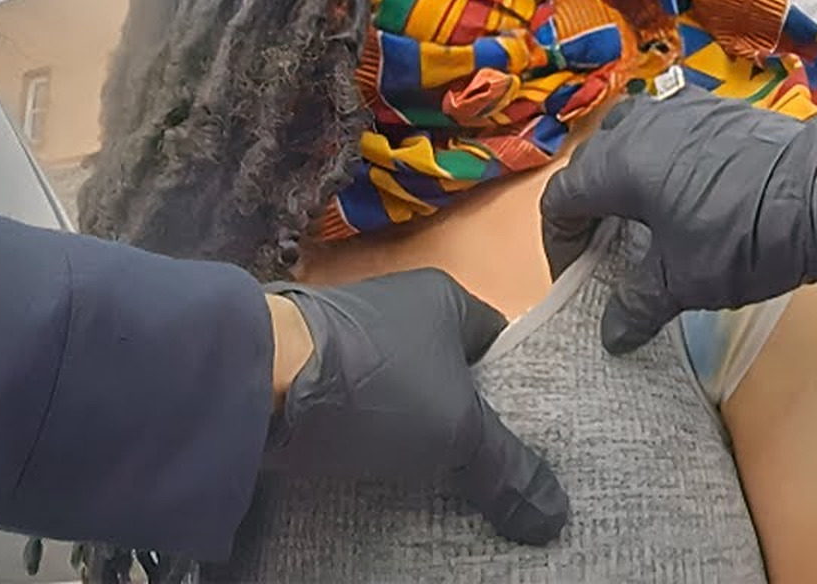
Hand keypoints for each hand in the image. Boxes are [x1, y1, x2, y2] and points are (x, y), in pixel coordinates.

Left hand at [263, 268, 569, 545]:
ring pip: (412, 403)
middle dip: (475, 428)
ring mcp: (358, 346)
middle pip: (457, 379)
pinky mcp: (321, 380)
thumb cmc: (376, 383)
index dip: (524, 392)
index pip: (503, 345)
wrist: (261, 381)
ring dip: (426, 444)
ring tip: (460, 497)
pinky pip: (371, 421)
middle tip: (505, 481)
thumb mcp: (457, 429)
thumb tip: (555, 517)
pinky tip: (401, 488)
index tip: (541, 443)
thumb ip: (506, 469)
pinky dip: (385, 452)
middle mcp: (403, 313)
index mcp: (446, 300)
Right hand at [539, 86, 816, 353]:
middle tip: (605, 251)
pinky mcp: (718, 109)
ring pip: (629, 138)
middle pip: (591, 165)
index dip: (559, 241)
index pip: (562, 199)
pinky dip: (661, 160)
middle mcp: (642, 126)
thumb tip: (613, 334)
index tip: (576, 273)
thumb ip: (637, 305)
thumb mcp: (683, 281)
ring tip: (642, 219)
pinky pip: (668, 129)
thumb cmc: (746, 235)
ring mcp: (682, 109)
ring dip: (624, 177)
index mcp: (619, 164)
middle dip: (590, 209)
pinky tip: (685, 195)